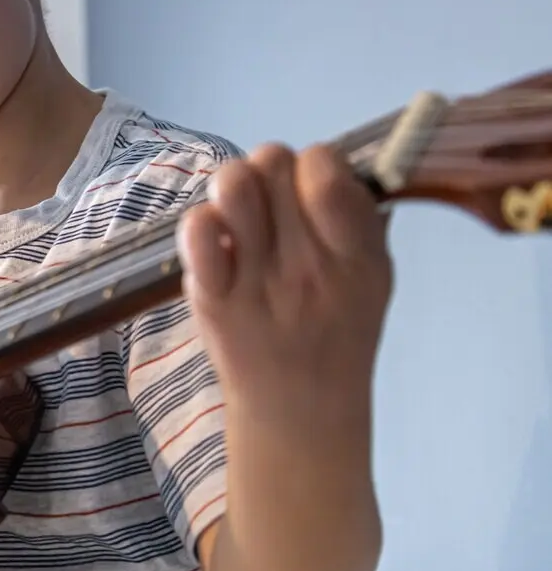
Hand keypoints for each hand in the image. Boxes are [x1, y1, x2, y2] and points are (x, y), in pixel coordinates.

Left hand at [176, 142, 392, 426]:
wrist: (299, 409)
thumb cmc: (337, 334)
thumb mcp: (372, 278)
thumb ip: (357, 219)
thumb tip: (336, 163)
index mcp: (356, 253)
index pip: (326, 169)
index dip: (314, 163)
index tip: (310, 186)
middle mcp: (307, 261)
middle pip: (272, 161)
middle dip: (270, 170)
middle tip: (271, 204)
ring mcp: (256, 277)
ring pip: (232, 183)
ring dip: (233, 186)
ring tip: (240, 215)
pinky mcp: (211, 295)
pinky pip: (197, 230)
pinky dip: (201, 225)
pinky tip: (215, 243)